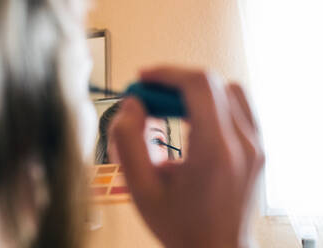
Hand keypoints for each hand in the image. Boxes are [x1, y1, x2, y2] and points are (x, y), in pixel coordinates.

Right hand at [110, 65, 263, 247]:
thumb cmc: (183, 227)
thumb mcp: (141, 188)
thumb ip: (128, 141)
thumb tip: (132, 106)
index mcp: (215, 152)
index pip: (198, 86)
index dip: (167, 74)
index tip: (145, 79)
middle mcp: (243, 144)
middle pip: (212, 84)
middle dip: (174, 82)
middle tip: (151, 97)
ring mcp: (254, 145)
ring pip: (228, 90)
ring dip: (195, 91)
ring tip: (171, 109)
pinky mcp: (256, 147)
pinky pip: (238, 106)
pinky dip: (213, 102)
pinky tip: (194, 119)